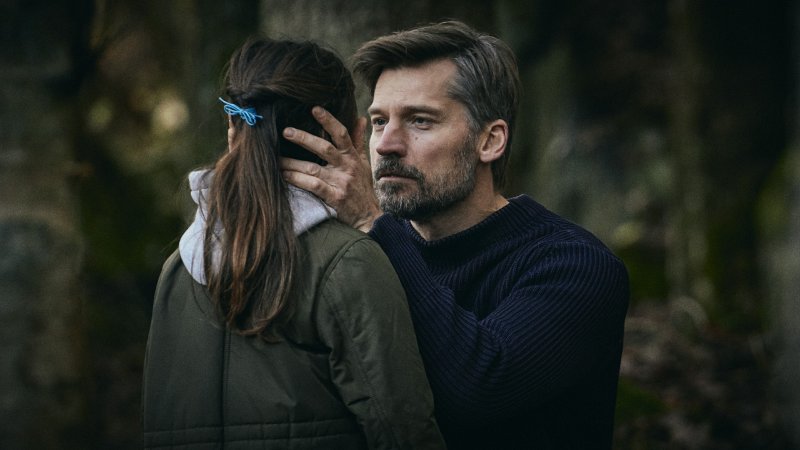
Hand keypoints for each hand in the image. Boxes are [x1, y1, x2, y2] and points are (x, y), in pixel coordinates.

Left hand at [281, 107, 381, 232]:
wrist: (369, 217)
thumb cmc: (362, 188)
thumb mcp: (363, 163)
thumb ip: (358, 141)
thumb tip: (359, 118)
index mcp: (352, 157)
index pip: (342, 134)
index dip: (329, 120)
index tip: (314, 109)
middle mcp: (347, 167)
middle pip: (324, 148)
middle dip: (304, 139)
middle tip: (286, 131)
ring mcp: (340, 183)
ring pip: (313, 169)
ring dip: (293, 163)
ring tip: (277, 159)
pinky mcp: (334, 197)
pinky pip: (313, 186)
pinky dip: (297, 180)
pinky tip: (285, 176)